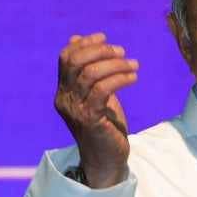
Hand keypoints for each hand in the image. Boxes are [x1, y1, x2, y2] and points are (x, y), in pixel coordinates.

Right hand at [54, 33, 138, 187]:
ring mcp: (75, 109)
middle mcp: (64, 98)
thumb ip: (89, 71)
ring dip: (115, 64)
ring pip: (90, 73)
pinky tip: (133, 77)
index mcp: (63, 91)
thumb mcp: (96, 94)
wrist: (106, 159)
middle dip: (101, 51)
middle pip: (76, 62)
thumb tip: (78, 39)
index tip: (105, 37)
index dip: (84, 44)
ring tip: (133, 65)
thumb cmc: (104, 126)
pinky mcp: (90, 118)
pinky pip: (103, 89)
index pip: (65, 57)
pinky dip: (120, 78)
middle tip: (122, 52)